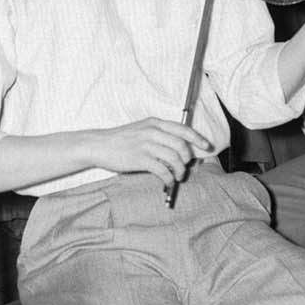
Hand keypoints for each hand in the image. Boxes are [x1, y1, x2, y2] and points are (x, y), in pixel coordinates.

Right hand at [94, 117, 214, 187]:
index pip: (183, 129)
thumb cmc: (121, 139)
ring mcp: (146, 145)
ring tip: (177, 176)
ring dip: (180, 171)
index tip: (206, 146)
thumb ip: (159, 135)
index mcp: (155, 123)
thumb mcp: (141, 130)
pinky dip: (169, 178)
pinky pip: (163, 170)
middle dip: (187, 159)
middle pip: (181, 146)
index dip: (197, 138)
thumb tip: (178, 150)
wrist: (99, 145)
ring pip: (174, 159)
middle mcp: (153, 132)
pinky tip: (168, 181)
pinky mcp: (140, 159)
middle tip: (185, 167)